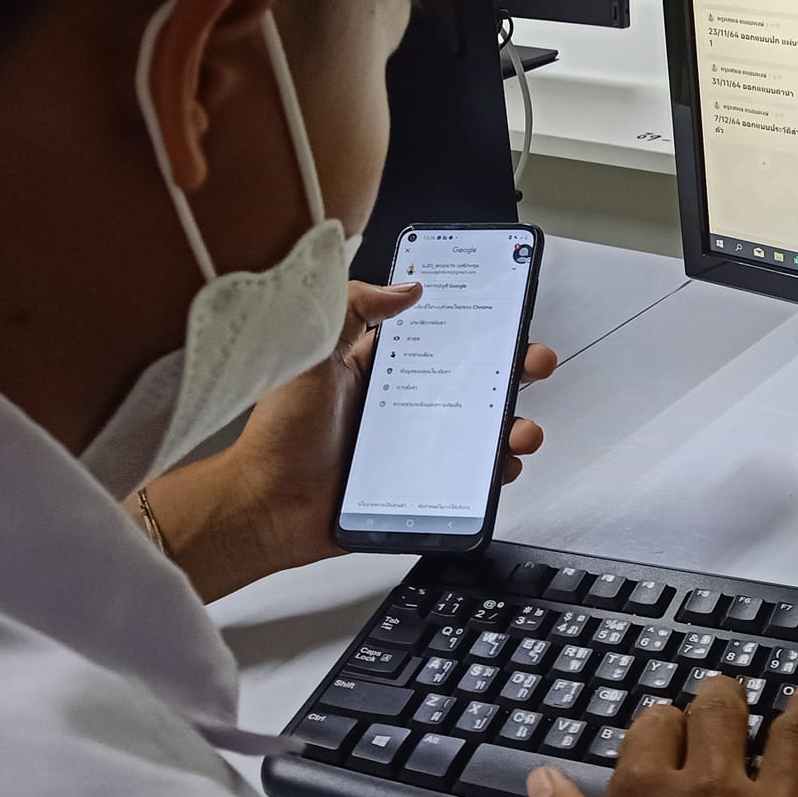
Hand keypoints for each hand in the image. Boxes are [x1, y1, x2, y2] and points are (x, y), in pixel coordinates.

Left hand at [145, 281, 558, 601]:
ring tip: (520, 430)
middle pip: (475, 381)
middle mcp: (403, 404)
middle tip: (533, 363)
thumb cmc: (277, 435)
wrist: (264, 508)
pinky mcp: (420, 488)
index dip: (478, 325)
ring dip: (513, 426)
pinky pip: (469, 480)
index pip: (441, 336)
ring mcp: (414, 447)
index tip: (509, 312)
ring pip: (481, 431)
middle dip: (515, 369)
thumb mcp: (310, 352)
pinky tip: (499, 468)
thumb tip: (407, 288)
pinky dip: (493, 475)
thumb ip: (352, 308)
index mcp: (380, 367)